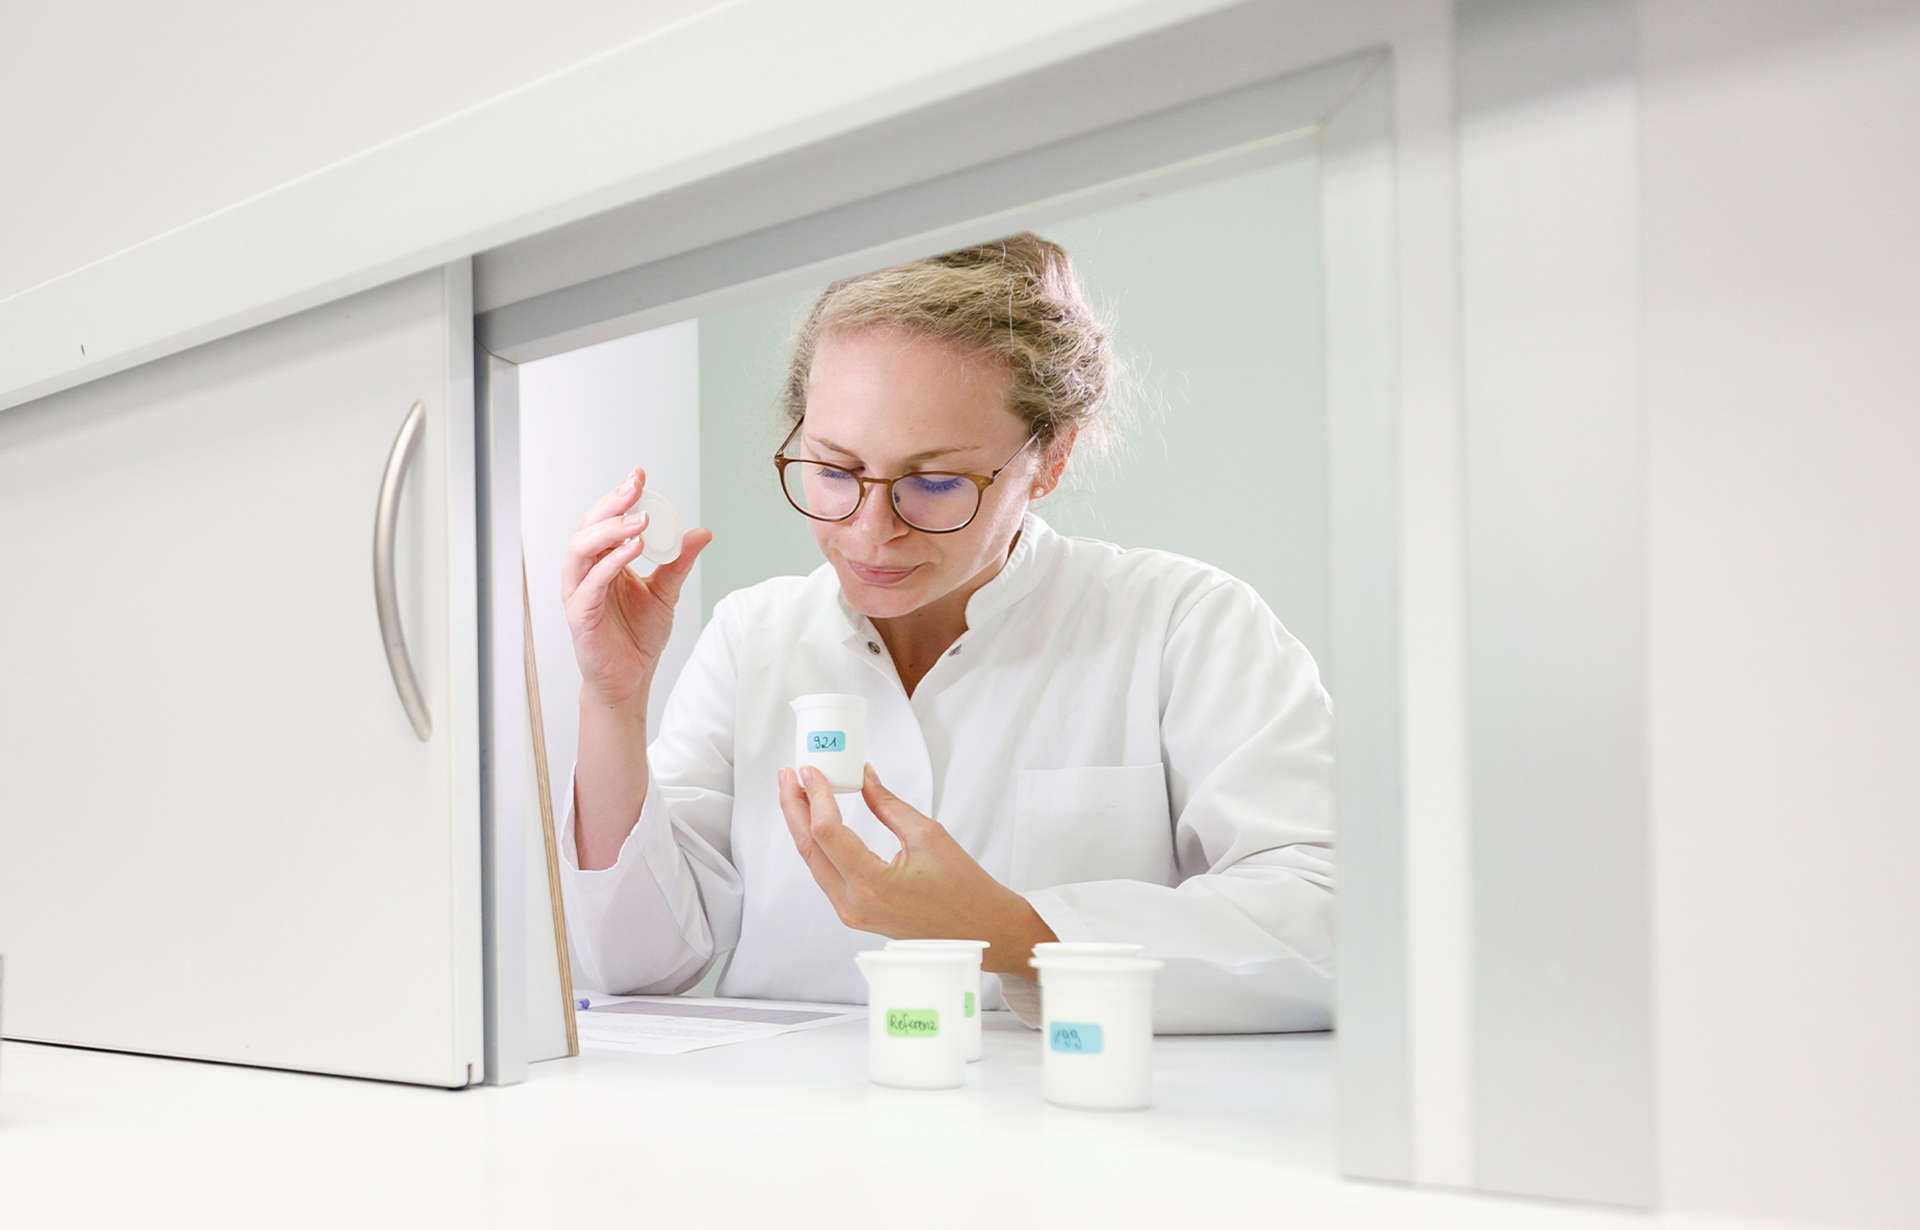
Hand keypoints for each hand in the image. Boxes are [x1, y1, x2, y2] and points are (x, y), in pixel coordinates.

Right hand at [561, 467, 712, 708]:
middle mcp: (587, 572)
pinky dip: (610, 564)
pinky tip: (632, 550)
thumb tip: (702, 532)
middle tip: (637, 486)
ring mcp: (579, 592)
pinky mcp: (579, 614)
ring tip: (640, 520)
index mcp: (604, 562)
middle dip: (612, 503)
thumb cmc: (638, 636)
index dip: (620, 497)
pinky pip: (590, 583)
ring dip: (610, 530)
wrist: (630, 679)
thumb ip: (679, 562)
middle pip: (589, 527)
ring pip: (581, 550)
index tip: (639, 476)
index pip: (606, 521)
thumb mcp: (666, 592)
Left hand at [776, 763, 1057, 975]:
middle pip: (809, 848)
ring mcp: (851, 912)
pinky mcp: (855, 913)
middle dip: (794, 807)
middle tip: (789, 774)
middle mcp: (854, 903)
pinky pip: (826, 874)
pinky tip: (816, 820)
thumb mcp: (928, 834)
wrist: (980, 931)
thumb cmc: (964, 887)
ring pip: (813, 862)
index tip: (811, 769)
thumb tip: (862, 776)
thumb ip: (887, 804)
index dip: (815, 796)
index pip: (828, 832)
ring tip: (798, 791)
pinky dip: (818, 844)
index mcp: (873, 884)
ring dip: (802, 824)